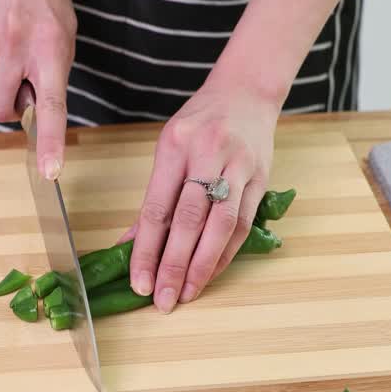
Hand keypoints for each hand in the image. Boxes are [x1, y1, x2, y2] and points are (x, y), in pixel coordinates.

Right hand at [0, 0, 75, 179]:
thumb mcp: (65, 35)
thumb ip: (52, 73)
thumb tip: (33, 108)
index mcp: (50, 51)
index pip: (51, 106)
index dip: (50, 141)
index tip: (50, 170)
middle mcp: (18, 50)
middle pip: (2, 109)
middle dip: (9, 110)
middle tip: (21, 87)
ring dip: (2, 79)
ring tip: (14, 46)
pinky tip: (0, 35)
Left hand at [127, 82, 278, 312]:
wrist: (246, 92)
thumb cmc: (200, 123)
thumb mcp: (168, 148)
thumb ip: (154, 197)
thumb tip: (130, 243)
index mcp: (175, 146)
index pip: (157, 208)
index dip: (146, 250)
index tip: (138, 282)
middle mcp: (208, 154)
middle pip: (189, 220)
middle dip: (174, 265)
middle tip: (163, 299)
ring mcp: (238, 166)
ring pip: (220, 225)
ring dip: (203, 265)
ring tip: (188, 293)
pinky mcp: (260, 179)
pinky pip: (243, 223)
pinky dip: (226, 253)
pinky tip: (211, 273)